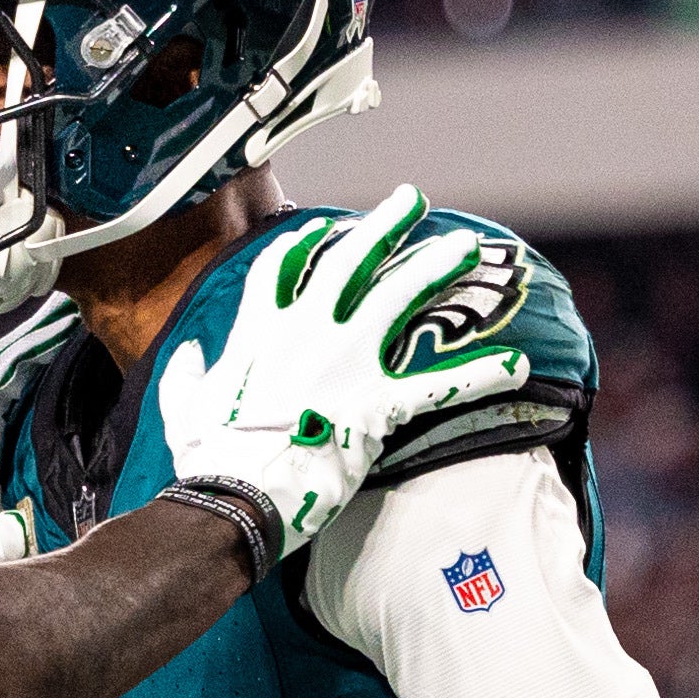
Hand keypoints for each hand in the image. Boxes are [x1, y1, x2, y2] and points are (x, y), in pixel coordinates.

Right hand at [158, 184, 528, 558]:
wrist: (236, 498)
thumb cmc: (207, 459)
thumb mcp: (181, 408)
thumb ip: (184, 375)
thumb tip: (185, 357)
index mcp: (259, 332)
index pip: (282, 268)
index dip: (304, 244)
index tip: (324, 228)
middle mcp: (307, 332)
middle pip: (351, 261)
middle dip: (385, 226)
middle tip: (413, 199)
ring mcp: (346, 363)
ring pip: (399, 297)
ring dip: (436, 267)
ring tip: (468, 246)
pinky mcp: (376, 404)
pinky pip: (438, 384)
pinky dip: (480, 373)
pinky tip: (517, 363)